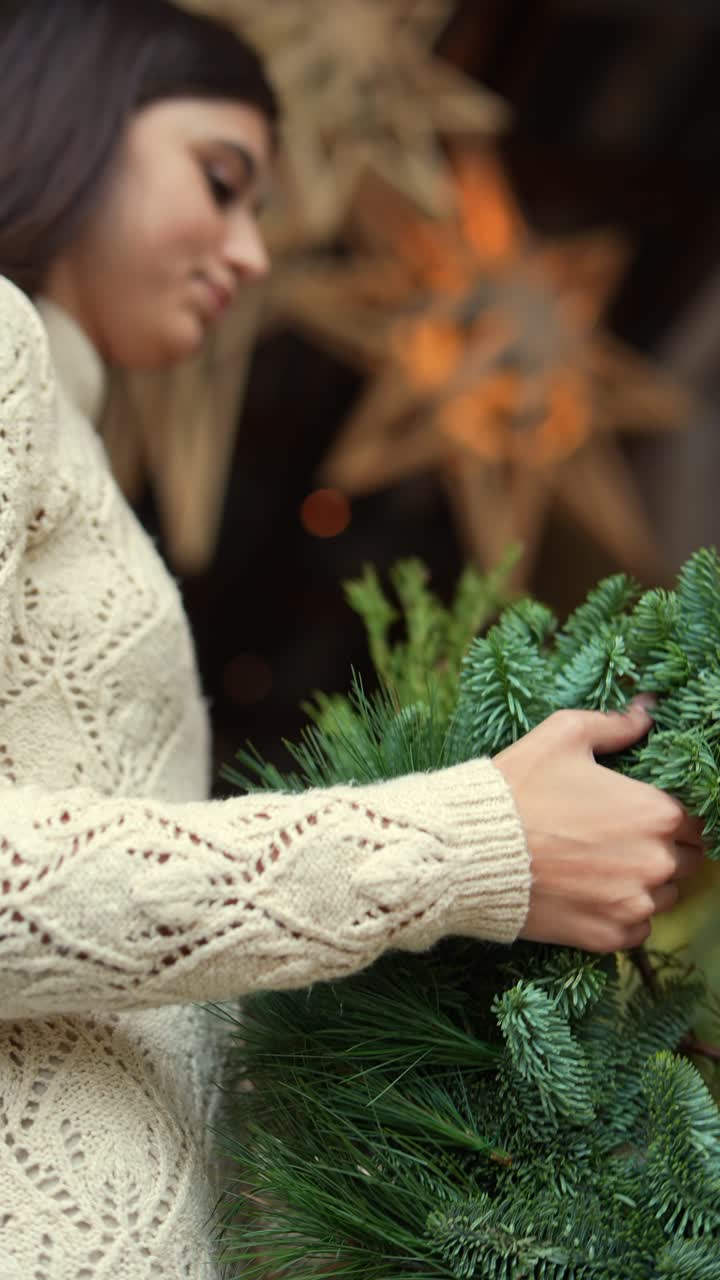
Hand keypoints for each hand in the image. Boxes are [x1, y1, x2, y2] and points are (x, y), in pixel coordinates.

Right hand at [493, 703, 704, 952]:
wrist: (471, 851)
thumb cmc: (519, 787)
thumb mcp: (563, 735)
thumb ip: (615, 724)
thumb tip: (647, 709)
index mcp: (656, 813)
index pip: (696, 820)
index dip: (671, 815)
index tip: (642, 813)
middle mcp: (657, 862)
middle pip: (686, 860)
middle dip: (661, 848)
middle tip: (620, 838)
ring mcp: (634, 904)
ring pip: (664, 896)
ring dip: (644, 883)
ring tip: (602, 866)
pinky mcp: (608, 937)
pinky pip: (637, 931)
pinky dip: (622, 915)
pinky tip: (592, 894)